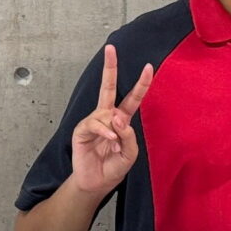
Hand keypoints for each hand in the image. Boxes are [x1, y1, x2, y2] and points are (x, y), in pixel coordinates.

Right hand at [69, 44, 155, 195]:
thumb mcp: (130, 153)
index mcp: (121, 120)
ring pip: (107, 113)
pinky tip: (108, 141)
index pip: (132, 98)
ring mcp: (93, 121)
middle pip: (108, 87)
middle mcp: (107, 116)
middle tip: (111, 48)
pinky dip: (105, 132)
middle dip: (110, 67)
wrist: (96, 183)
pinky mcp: (82, 130)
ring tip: (113, 144)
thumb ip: (129, 135)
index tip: (148, 67)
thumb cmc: (113, 167)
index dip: (141, 83)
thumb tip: (118, 117)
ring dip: (114, 129)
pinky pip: (96, 124)